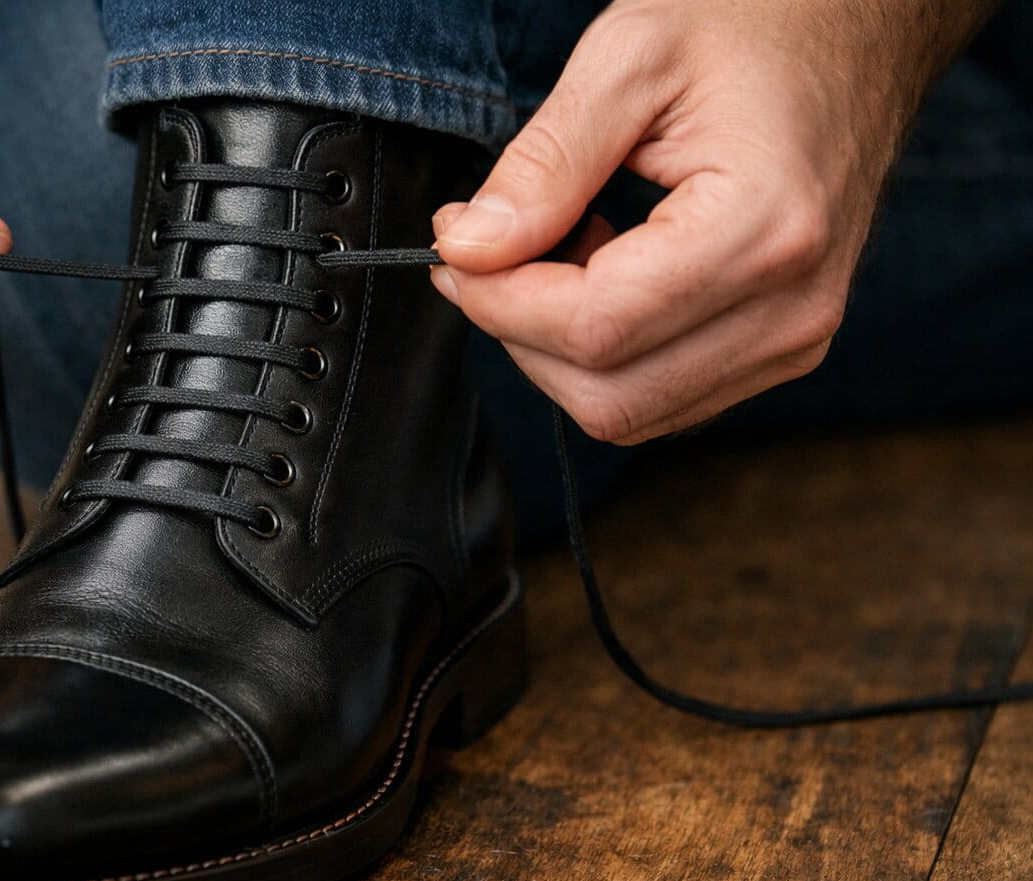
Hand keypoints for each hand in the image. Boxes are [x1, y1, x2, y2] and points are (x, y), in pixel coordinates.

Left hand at [432, 0, 996, 442]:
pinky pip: (660, 397)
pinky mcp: (783, 350)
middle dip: (518, 332)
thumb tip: (470, 250)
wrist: (857, 31)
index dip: (499, 301)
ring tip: (559, 247)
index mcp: (766, 231)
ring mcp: (796, 340)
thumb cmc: (756, 25)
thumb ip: (543, 164)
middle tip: (485, 252)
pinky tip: (602, 273)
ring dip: (558, 348)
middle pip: (605, 393)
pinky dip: (602, 355)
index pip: (594, 329)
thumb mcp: (630, 59)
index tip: (455, 245)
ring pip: (626, 410)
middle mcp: (793, 307)